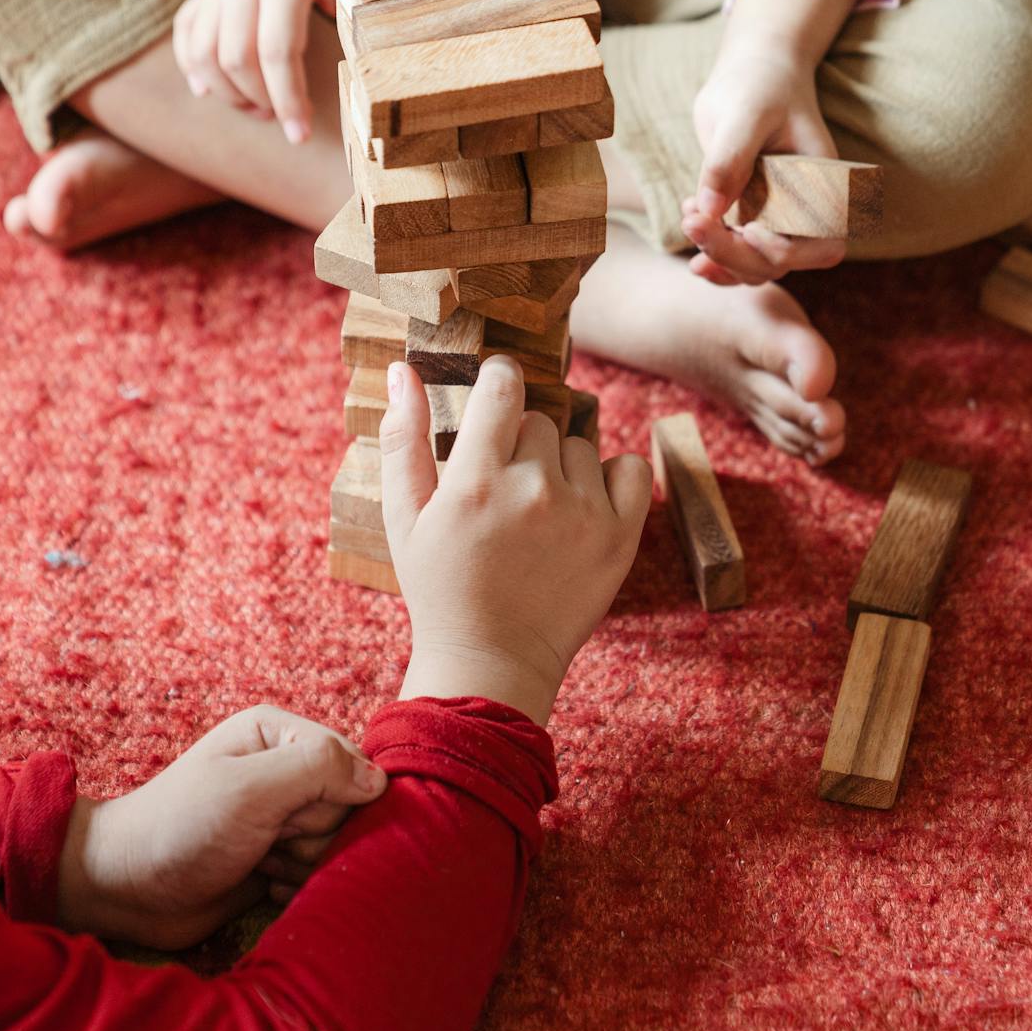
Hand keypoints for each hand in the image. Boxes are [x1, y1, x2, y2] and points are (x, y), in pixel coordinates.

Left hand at [57, 706, 387, 948]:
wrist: (129, 888)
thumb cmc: (182, 827)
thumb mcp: (251, 788)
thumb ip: (319, 769)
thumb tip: (379, 781)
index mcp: (277, 732)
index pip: (351, 762)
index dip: (332, 797)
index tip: (289, 813)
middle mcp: (284, 768)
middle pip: (347, 806)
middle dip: (311, 833)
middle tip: (267, 839)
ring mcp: (281, 814)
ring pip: (336, 842)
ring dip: (302, 862)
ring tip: (259, 861)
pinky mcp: (277, 856)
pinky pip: (318, 871)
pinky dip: (295, 884)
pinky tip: (263, 883)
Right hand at [172, 0, 380, 143]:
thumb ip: (359, 21)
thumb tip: (362, 86)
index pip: (276, 49)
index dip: (288, 99)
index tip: (301, 134)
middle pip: (234, 57)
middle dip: (259, 100)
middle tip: (286, 119)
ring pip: (203, 51)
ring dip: (227, 92)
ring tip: (259, 108)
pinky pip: (186, 33)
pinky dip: (193, 67)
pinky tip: (212, 92)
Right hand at [378, 358, 650, 725]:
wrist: (492, 661)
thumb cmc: (439, 587)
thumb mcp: (403, 516)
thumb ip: (403, 439)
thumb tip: (402, 370)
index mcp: (476, 480)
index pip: (502, 387)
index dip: (498, 380)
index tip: (495, 393)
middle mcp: (533, 490)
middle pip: (538, 421)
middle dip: (520, 443)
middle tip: (503, 490)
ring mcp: (583, 513)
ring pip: (579, 445)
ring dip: (559, 466)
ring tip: (536, 512)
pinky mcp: (620, 537)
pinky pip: (629, 468)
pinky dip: (612, 478)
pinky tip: (583, 506)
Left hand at [684, 0, 861, 285]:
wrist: (753, 71)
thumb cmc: (759, 83)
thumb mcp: (745, 113)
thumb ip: (729, 160)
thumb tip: (709, 210)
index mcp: (826, 187)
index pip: (820, 247)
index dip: (782, 250)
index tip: (744, 227)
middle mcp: (807, 210)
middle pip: (778, 264)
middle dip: (732, 254)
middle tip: (691, 222)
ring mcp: (778, 217)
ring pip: (754, 267)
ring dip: (718, 255)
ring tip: (688, 217)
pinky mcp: (752, 216)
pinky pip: (736, 254)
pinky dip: (711, 250)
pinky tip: (690, 217)